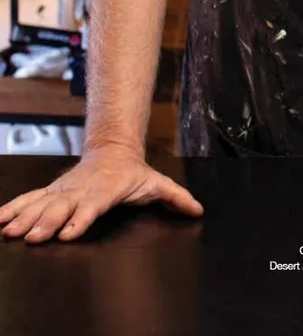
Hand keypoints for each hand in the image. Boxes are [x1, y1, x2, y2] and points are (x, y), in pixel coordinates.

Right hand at [0, 144, 203, 243]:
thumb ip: (176, 197)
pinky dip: (14, 208)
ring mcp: (65, 190)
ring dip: (26, 217)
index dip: (82, 218)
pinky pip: (31, 199)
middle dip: (48, 222)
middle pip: (63, 206)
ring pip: (43, 203)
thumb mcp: (157, 183)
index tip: (70, 232)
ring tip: (11, 232)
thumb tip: (197, 209)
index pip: (94, 206)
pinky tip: (0, 220)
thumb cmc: (134, 173)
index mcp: (106, 190)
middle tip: (34, 237)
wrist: (113, 150)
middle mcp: (81, 190)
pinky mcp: (53, 191)